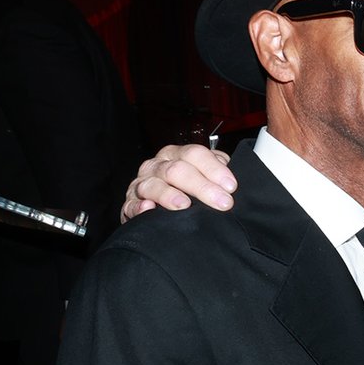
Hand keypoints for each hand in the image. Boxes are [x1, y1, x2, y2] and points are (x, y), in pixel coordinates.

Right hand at [122, 143, 238, 221]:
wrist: (160, 206)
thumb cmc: (188, 189)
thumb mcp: (205, 175)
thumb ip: (218, 170)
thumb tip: (233, 177)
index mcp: (178, 155)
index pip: (195, 154)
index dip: (214, 168)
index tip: (231, 186)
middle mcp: (158, 165)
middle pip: (177, 170)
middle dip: (202, 187)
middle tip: (222, 203)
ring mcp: (142, 183)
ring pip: (153, 185)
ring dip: (168, 195)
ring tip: (184, 205)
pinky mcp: (130, 203)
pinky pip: (131, 204)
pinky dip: (138, 206)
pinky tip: (149, 209)